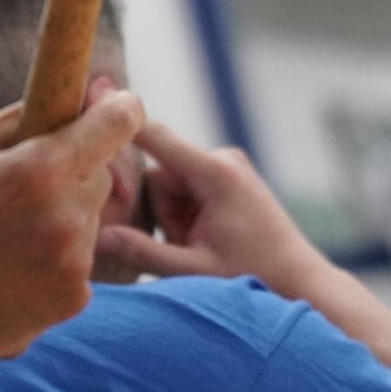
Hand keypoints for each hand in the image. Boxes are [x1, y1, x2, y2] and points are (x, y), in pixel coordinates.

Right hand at [0, 90, 143, 363]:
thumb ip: (18, 120)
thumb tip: (72, 100)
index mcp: (36, 172)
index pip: (116, 124)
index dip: (117, 110)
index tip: (114, 107)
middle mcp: (64, 220)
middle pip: (98, 177)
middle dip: (69, 172)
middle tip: (16, 185)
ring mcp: (70, 268)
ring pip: (86, 223)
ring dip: (58, 219)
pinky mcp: (67, 305)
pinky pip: (75, 265)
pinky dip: (50, 262)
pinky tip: (2, 269)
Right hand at [96, 120, 327, 295]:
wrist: (304, 284)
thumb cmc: (256, 277)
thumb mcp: (193, 271)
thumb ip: (142, 253)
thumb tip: (94, 237)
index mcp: (215, 173)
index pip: (154, 136)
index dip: (119, 126)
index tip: (86, 106)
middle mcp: (222, 161)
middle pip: (156, 174)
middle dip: (156, 212)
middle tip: (179, 247)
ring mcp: (226, 169)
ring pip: (167, 187)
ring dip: (169, 218)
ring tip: (194, 250)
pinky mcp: (227, 182)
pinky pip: (184, 192)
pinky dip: (181, 218)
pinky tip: (198, 243)